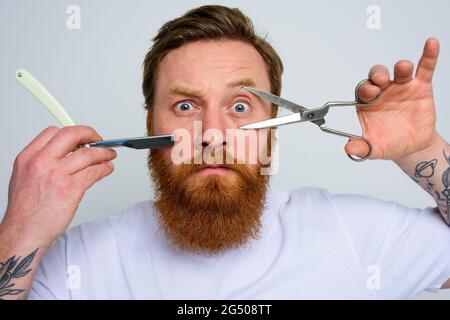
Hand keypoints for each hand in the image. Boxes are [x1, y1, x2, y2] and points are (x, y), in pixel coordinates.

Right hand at [0, 125, 116, 249]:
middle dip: (90, 134)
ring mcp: (56, 175)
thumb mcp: (25, 177)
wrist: (24, 234)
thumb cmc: (26, 211)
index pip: (53, 132)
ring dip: (103, 153)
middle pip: (71, 135)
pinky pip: (94, 172)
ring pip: (88, 154)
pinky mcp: (71, 189)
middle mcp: (41, 163)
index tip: (82, 136)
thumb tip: (66, 154)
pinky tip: (107, 169)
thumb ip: (43, 162)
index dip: (72, 132)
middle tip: (99, 139)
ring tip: (109, 155)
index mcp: (28, 158)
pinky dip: (104, 168)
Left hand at [345, 37, 440, 160]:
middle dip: (378, 74)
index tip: (370, 93)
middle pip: (378, 75)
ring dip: (401, 67)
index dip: (365, 89)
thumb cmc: (390, 143)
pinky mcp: (421, 87)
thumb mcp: (374, 148)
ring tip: (403, 68)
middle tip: (381, 80)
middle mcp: (383, 91)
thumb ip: (361, 148)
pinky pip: (425, 68)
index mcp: (368, 103)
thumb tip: (348, 149)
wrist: (413, 148)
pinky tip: (431, 44)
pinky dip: (428, 55)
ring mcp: (401, 87)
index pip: (363, 90)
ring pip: (400, 71)